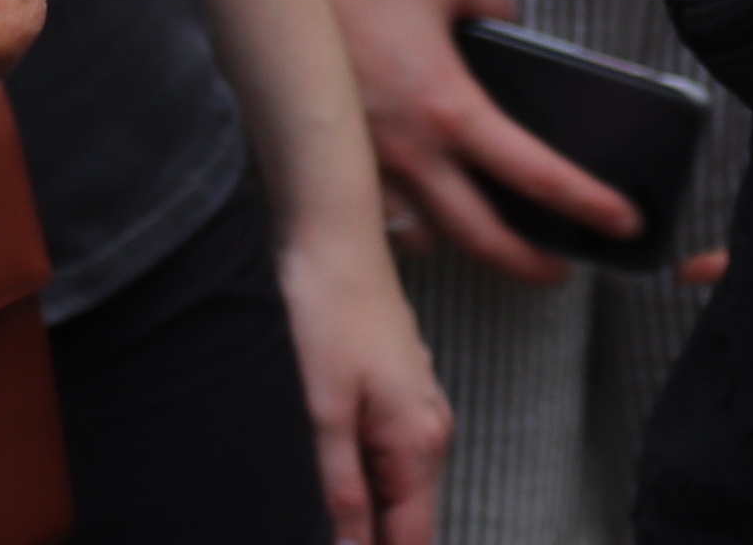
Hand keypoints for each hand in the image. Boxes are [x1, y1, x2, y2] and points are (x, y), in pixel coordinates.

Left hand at [279, 196, 453, 544]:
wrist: (332, 237)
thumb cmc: (329, 313)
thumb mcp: (324, 412)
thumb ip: (343, 490)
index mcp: (419, 443)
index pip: (415, 538)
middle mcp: (430, 430)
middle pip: (407, 519)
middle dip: (370, 540)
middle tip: (321, 540)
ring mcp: (416, 409)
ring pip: (393, 487)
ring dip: (363, 511)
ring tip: (323, 525)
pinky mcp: (395, 391)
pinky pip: (384, 454)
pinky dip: (359, 475)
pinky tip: (326, 479)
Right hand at [318, 0, 635, 284]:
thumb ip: (495, 4)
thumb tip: (510, 23)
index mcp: (452, 110)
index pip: (536, 174)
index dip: (587, 204)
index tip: (622, 223)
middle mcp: (416, 157)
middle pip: (486, 241)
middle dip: (532, 266)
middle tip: (561, 268)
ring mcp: (373, 173)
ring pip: (430, 242)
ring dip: (465, 245)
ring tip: (489, 234)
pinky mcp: (340, 172)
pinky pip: (385, 222)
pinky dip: (411, 225)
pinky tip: (424, 208)